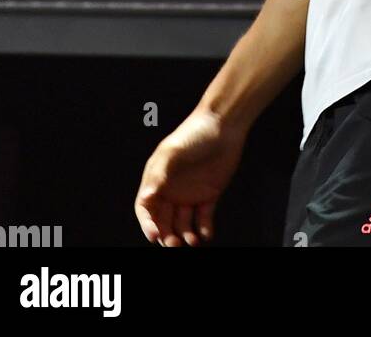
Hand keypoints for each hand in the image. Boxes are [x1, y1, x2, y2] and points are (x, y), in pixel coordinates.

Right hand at [133, 107, 247, 246]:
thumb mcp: (172, 152)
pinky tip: (206, 234)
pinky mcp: (209, 195)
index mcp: (157, 179)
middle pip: (164, 221)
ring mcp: (190, 194)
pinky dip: (204, 230)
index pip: (146, 208)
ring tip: (192, 241)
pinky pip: (204, 219)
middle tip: (175, 244)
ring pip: (183, 224)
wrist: (224, 124)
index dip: (147, 224)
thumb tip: (146, 197)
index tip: (154, 237)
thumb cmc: (194, 133)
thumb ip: (158, 175)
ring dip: (185, 235)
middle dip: (167, 235)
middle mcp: (171, 190)